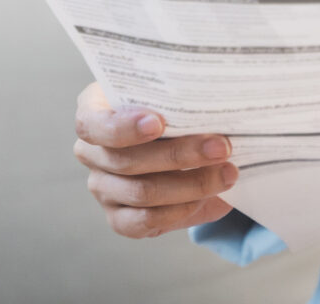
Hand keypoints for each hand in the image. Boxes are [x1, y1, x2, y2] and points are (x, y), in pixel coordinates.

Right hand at [73, 83, 237, 237]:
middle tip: (222, 147)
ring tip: (228, 173)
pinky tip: (206, 197)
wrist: (191, 149)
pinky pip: (144, 221)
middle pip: (126, 160)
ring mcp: (102, 187)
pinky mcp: (119, 217)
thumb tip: (219, 103)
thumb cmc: (180, 112)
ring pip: (141, 192)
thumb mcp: (179, 97)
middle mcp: (92, 152)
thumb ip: (185, 97)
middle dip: (180, 154)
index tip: (158, 123)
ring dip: (192, 184)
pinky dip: (180, 210)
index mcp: (96, 112)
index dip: (123, 126)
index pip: (91, 123)